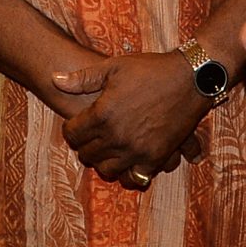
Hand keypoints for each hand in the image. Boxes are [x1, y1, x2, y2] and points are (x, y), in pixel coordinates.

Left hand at [51, 53, 210, 184]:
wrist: (191, 79)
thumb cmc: (150, 70)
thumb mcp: (113, 67)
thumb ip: (82, 79)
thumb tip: (55, 80)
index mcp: (102, 114)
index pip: (72, 134)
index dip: (71, 129)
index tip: (76, 125)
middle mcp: (116, 136)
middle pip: (87, 154)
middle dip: (84, 145)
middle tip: (90, 137)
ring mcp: (136, 150)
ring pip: (106, 170)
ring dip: (103, 161)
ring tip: (107, 149)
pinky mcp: (155, 158)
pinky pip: (134, 179)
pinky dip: (127, 175)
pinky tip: (126, 163)